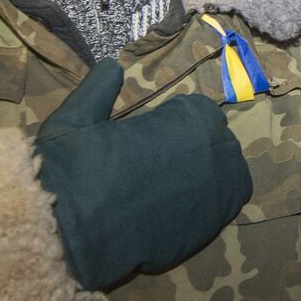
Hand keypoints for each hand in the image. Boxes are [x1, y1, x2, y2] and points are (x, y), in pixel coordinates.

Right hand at [37, 60, 252, 289]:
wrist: (73, 232)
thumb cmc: (74, 167)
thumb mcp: (77, 116)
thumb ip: (99, 88)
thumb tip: (112, 67)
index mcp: (192, 119)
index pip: (201, 112)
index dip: (176, 122)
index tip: (152, 133)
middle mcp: (214, 153)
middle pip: (218, 142)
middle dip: (194, 147)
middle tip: (156, 162)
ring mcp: (217, 195)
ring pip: (228, 176)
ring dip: (206, 176)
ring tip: (168, 185)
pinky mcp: (209, 230)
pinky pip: (219, 210)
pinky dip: (202, 208)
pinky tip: (170, 212)